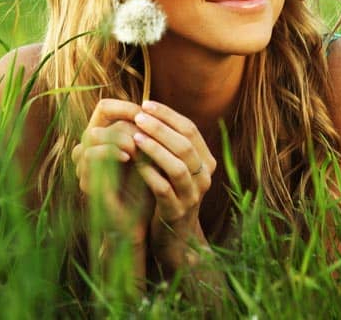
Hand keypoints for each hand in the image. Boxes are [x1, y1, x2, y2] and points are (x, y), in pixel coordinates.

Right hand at [70, 98, 154, 245]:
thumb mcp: (149, 156)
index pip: (105, 107)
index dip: (124, 106)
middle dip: (126, 122)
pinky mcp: (85, 180)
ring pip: (92, 134)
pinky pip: (89, 155)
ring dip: (118, 136)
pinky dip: (110, 151)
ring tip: (137, 147)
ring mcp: (84, 164)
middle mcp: (90, 147)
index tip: (147, 112)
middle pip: (100, 117)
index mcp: (104, 139)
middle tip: (145, 133)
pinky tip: (128, 157)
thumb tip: (156, 112)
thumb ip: (147, 136)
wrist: (138, 222)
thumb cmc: (146, 186)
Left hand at [129, 100, 216, 271]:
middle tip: (138, 116)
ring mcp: (192, 196)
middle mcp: (204, 177)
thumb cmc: (169, 192)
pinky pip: (164, 190)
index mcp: (206, 161)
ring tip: (134, 137)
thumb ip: (169, 143)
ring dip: (155, 149)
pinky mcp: (176, 213)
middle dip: (160, 128)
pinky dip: (149, 174)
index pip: (191, 129)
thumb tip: (148, 109)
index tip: (145, 104)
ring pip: (178, 167)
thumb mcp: (174, 166)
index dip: (168, 115)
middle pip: (186, 145)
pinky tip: (133, 163)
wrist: (175, 237)